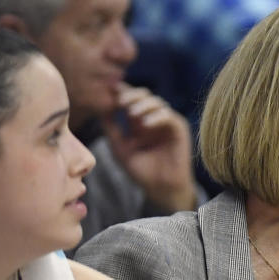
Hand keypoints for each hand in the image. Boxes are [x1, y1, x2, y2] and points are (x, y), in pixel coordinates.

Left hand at [103, 83, 197, 213]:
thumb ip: (110, 127)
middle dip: (131, 95)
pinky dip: (156, 117)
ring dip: (143, 105)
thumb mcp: (119, 147)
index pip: (130, 99)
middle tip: (120, 100)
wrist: (161, 189)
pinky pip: (168, 116)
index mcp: (138, 121)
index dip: (120, 93)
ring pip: (156, 102)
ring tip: (131, 114)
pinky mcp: (179, 129)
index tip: (108, 91)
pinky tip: (145, 124)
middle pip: (143, 95)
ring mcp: (166, 123)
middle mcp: (153, 119)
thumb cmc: (142, 171)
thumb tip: (99, 106)